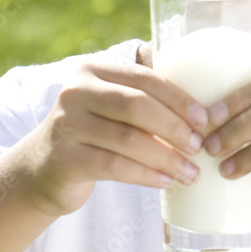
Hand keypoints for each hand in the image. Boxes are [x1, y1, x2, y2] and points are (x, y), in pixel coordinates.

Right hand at [22, 60, 207, 216]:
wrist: (43, 168)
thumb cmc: (95, 135)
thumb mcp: (112, 107)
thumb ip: (146, 100)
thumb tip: (208, 111)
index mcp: (93, 69)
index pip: (144, 78)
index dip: (179, 99)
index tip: (206, 119)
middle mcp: (76, 91)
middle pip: (136, 105)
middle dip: (175, 127)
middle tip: (200, 146)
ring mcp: (66, 124)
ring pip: (127, 139)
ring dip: (166, 157)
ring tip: (191, 172)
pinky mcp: (64, 158)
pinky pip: (113, 165)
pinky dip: (145, 174)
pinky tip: (165, 181)